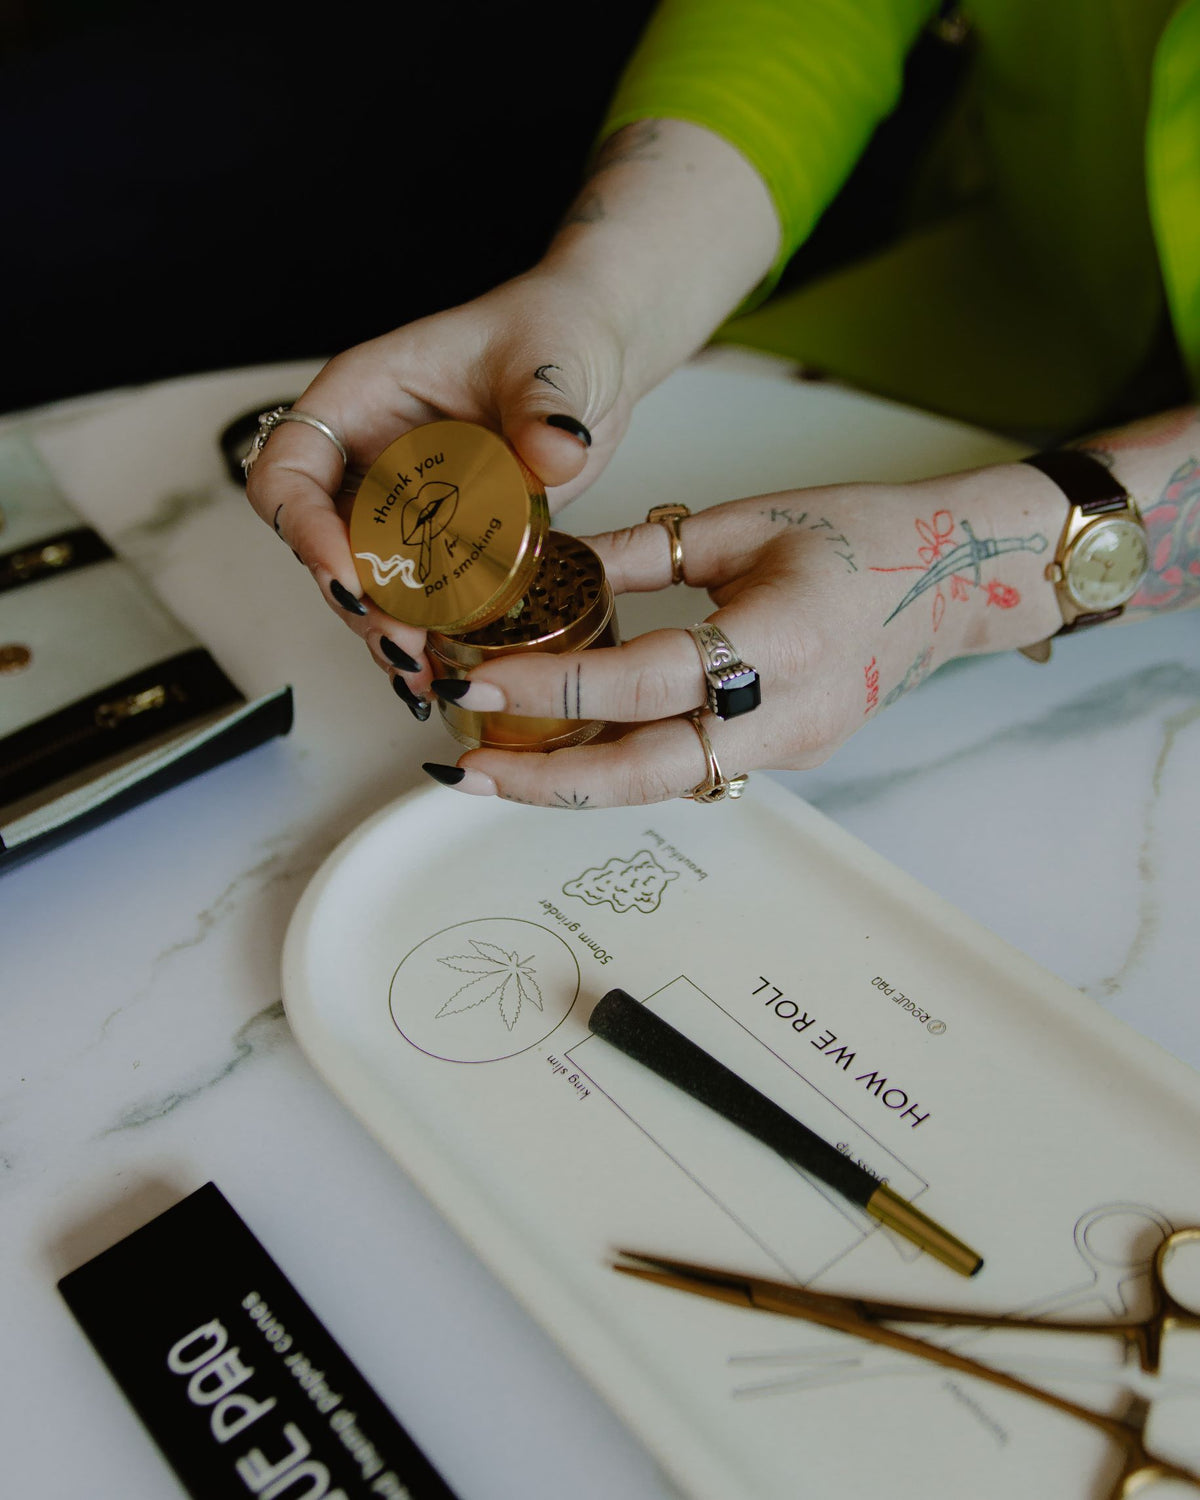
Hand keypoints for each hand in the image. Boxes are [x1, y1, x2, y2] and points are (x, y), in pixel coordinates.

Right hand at [243, 268, 635, 705]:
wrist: (594, 357)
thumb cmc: (554, 334)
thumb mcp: (551, 362)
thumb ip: (546, 407)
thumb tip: (555, 449)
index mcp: (362, 398)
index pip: (290, 467)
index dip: (302, 525)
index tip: (347, 573)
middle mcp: (369, 456)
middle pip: (321, 543)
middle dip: (353, 601)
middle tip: (402, 644)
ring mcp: (403, 503)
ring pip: (365, 581)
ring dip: (385, 631)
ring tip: (422, 676)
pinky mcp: (444, 540)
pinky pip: (419, 594)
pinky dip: (427, 635)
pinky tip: (447, 671)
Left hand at [420, 463, 1064, 805]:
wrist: (954, 581)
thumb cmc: (861, 536)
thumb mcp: (746, 524)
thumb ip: (643, 554)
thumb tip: (548, 564)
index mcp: (782, 640)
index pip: (648, 681)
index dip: (558, 688)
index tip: (483, 681)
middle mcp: (788, 714)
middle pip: (649, 773)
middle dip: (548, 781)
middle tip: (467, 769)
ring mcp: (791, 747)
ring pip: (664, 783)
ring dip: (577, 780)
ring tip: (499, 764)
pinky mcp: (786, 757)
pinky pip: (691, 767)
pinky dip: (625, 761)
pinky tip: (570, 744)